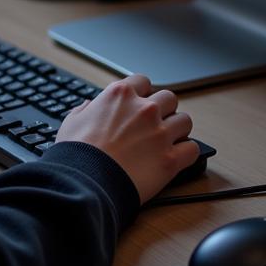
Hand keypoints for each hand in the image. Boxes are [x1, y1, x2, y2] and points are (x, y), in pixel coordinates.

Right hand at [56, 74, 198, 202]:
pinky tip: (178, 158)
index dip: (143, 93)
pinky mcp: (170, 159)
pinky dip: (187, 153)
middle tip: (156, 124)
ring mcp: (160, 133)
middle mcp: (144, 109)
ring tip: (170, 141)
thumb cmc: (77, 154)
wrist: (86, 183)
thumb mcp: (72, 121)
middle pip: (169, 98)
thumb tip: (90, 107)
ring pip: (185, 121)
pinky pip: (192, 149)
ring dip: (178, 130)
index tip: (140, 104)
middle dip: (164, 110)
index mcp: (120, 95)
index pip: (143, 81)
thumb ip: (85, 110)